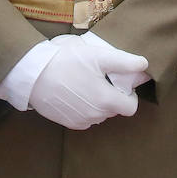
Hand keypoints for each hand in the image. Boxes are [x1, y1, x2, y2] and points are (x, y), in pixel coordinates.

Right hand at [28, 34, 148, 129]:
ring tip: (83, 82)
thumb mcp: (97, 55)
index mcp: (106, 101)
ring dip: (96, 102)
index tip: (119, 82)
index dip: (129, 94)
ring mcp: (80, 121)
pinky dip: (82, 107)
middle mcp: (95, 116)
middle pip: (114, 109)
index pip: (131, 108)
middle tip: (99, 77)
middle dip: (111, 95)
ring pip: (98, 114)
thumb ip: (124, 61)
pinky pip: (83, 117)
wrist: (32, 73)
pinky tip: (72, 92)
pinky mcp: (66, 122)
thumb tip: (144, 65)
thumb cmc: (66, 61)